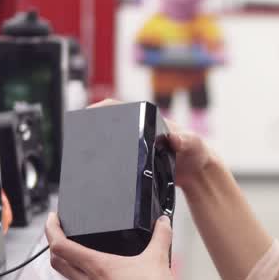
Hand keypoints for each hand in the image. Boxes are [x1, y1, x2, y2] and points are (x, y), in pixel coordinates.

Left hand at [45, 212, 178, 279]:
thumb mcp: (158, 259)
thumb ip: (161, 236)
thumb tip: (163, 221)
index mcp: (97, 267)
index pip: (60, 246)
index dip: (51, 229)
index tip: (52, 218)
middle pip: (56, 262)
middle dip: (52, 244)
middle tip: (58, 231)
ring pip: (68, 276)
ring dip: (66, 261)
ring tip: (75, 250)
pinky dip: (80, 276)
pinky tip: (96, 274)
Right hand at [86, 100, 218, 187]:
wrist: (197, 172)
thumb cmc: (197, 152)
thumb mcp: (193, 144)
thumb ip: (186, 140)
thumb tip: (174, 139)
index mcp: (148, 119)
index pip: (120, 107)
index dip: (102, 108)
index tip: (88, 113)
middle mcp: (139, 130)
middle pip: (110, 123)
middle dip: (94, 126)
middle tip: (81, 136)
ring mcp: (136, 145)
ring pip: (111, 141)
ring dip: (98, 144)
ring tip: (84, 152)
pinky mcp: (136, 161)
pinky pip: (117, 158)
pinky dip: (107, 160)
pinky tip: (99, 168)